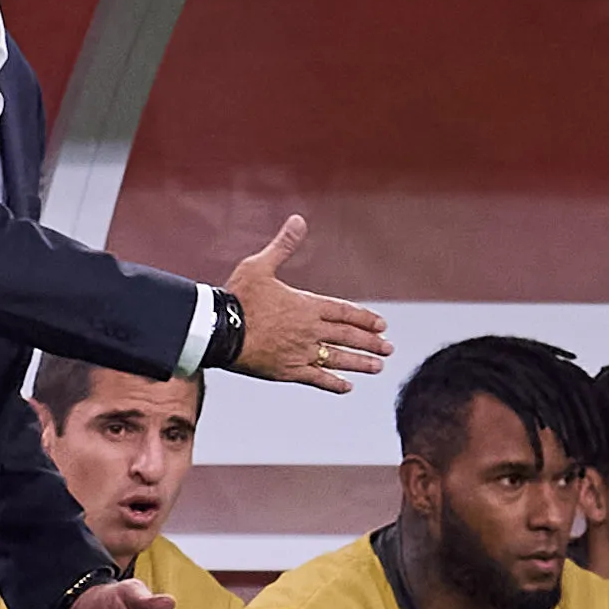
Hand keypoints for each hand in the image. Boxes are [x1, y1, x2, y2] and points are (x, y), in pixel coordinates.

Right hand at [222, 216, 391, 392]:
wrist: (219, 329)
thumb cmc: (238, 296)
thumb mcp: (260, 265)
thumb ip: (283, 245)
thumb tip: (298, 220)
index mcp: (306, 304)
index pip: (344, 311)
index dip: (365, 318)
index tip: (382, 325)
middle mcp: (309, 330)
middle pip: (347, 336)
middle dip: (370, 342)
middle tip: (388, 348)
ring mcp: (300, 352)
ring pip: (338, 359)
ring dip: (360, 363)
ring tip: (378, 367)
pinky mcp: (288, 370)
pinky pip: (317, 379)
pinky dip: (333, 384)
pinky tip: (347, 387)